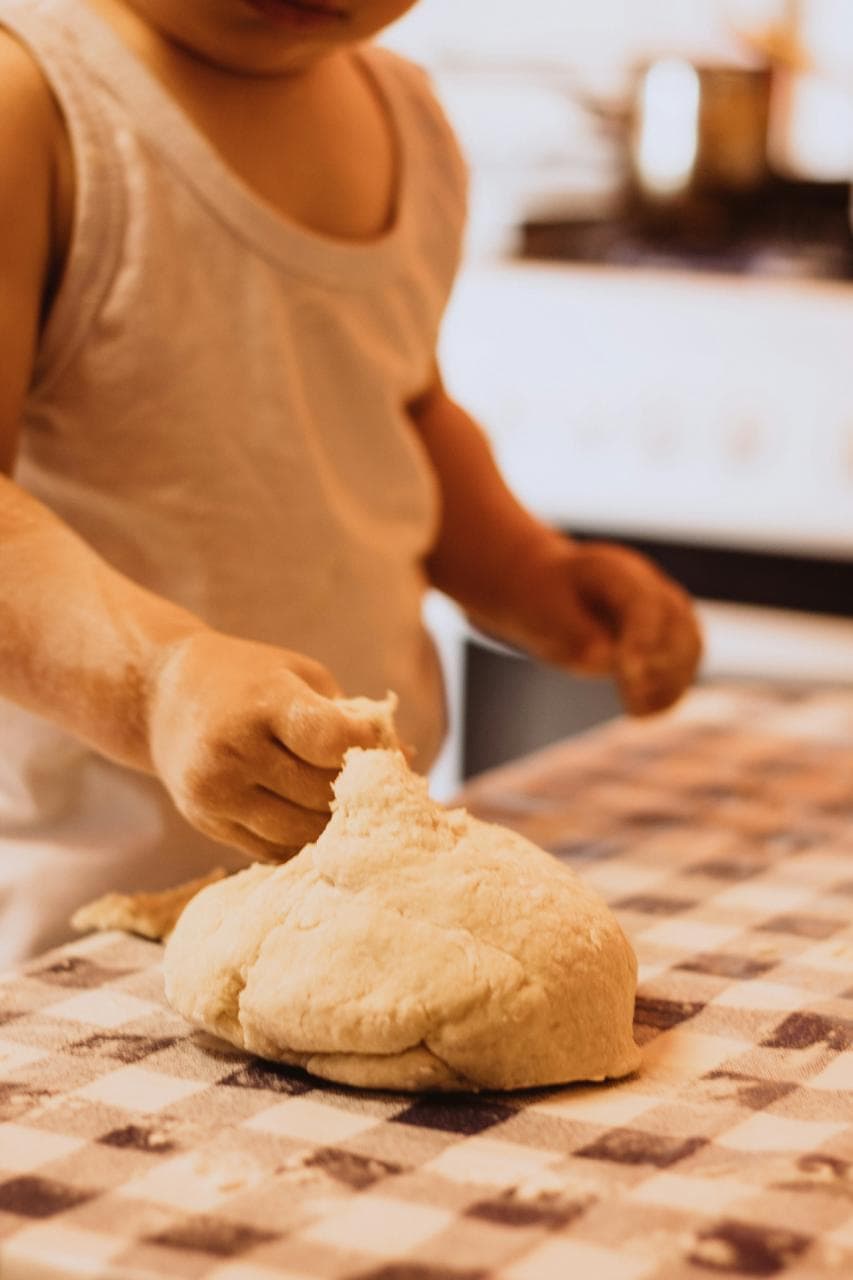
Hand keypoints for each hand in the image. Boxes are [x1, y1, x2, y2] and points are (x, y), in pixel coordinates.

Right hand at [147, 630, 395, 860]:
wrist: (160, 695)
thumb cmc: (246, 679)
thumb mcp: (296, 674)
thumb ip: (346, 715)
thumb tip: (406, 759)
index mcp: (261, 701)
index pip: (329, 740)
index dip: (366, 747)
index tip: (379, 744)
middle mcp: (233, 749)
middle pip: (320, 792)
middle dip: (358, 792)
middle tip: (382, 789)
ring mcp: (215, 791)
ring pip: (298, 831)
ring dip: (335, 826)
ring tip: (355, 811)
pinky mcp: (207, 821)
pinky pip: (270, 847)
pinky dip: (302, 841)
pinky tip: (317, 825)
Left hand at [531, 541, 702, 715]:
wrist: (556, 595)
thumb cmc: (548, 602)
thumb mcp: (546, 613)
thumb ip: (576, 633)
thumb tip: (604, 659)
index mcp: (616, 571)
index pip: (643, 604)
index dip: (641, 639)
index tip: (627, 672)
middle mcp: (651, 587)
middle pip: (676, 624)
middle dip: (657, 663)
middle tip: (629, 695)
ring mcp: (668, 611)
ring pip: (689, 647)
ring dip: (668, 682)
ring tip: (633, 706)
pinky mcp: (673, 638)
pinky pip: (685, 666)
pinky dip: (670, 692)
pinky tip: (640, 712)